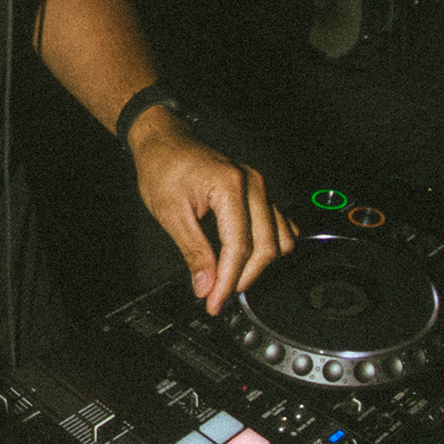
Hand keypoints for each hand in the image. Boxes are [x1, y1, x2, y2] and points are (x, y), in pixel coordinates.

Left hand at [129, 112, 296, 312]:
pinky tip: (248, 258)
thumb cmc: (164, 167)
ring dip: (258, 265)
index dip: (228, 281)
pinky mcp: (260, 193)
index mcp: (230, 187)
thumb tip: (206, 285)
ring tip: (231, 278)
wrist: (164, 142)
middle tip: (218, 296)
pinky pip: (280, 225)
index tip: (214, 301)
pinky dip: (270, 247)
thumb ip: (193, 252)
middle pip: (266, 247)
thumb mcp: (171, 214)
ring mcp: (260, 187)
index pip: (239, 246)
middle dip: (243, 278)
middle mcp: (253, 185)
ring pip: (279, 239)